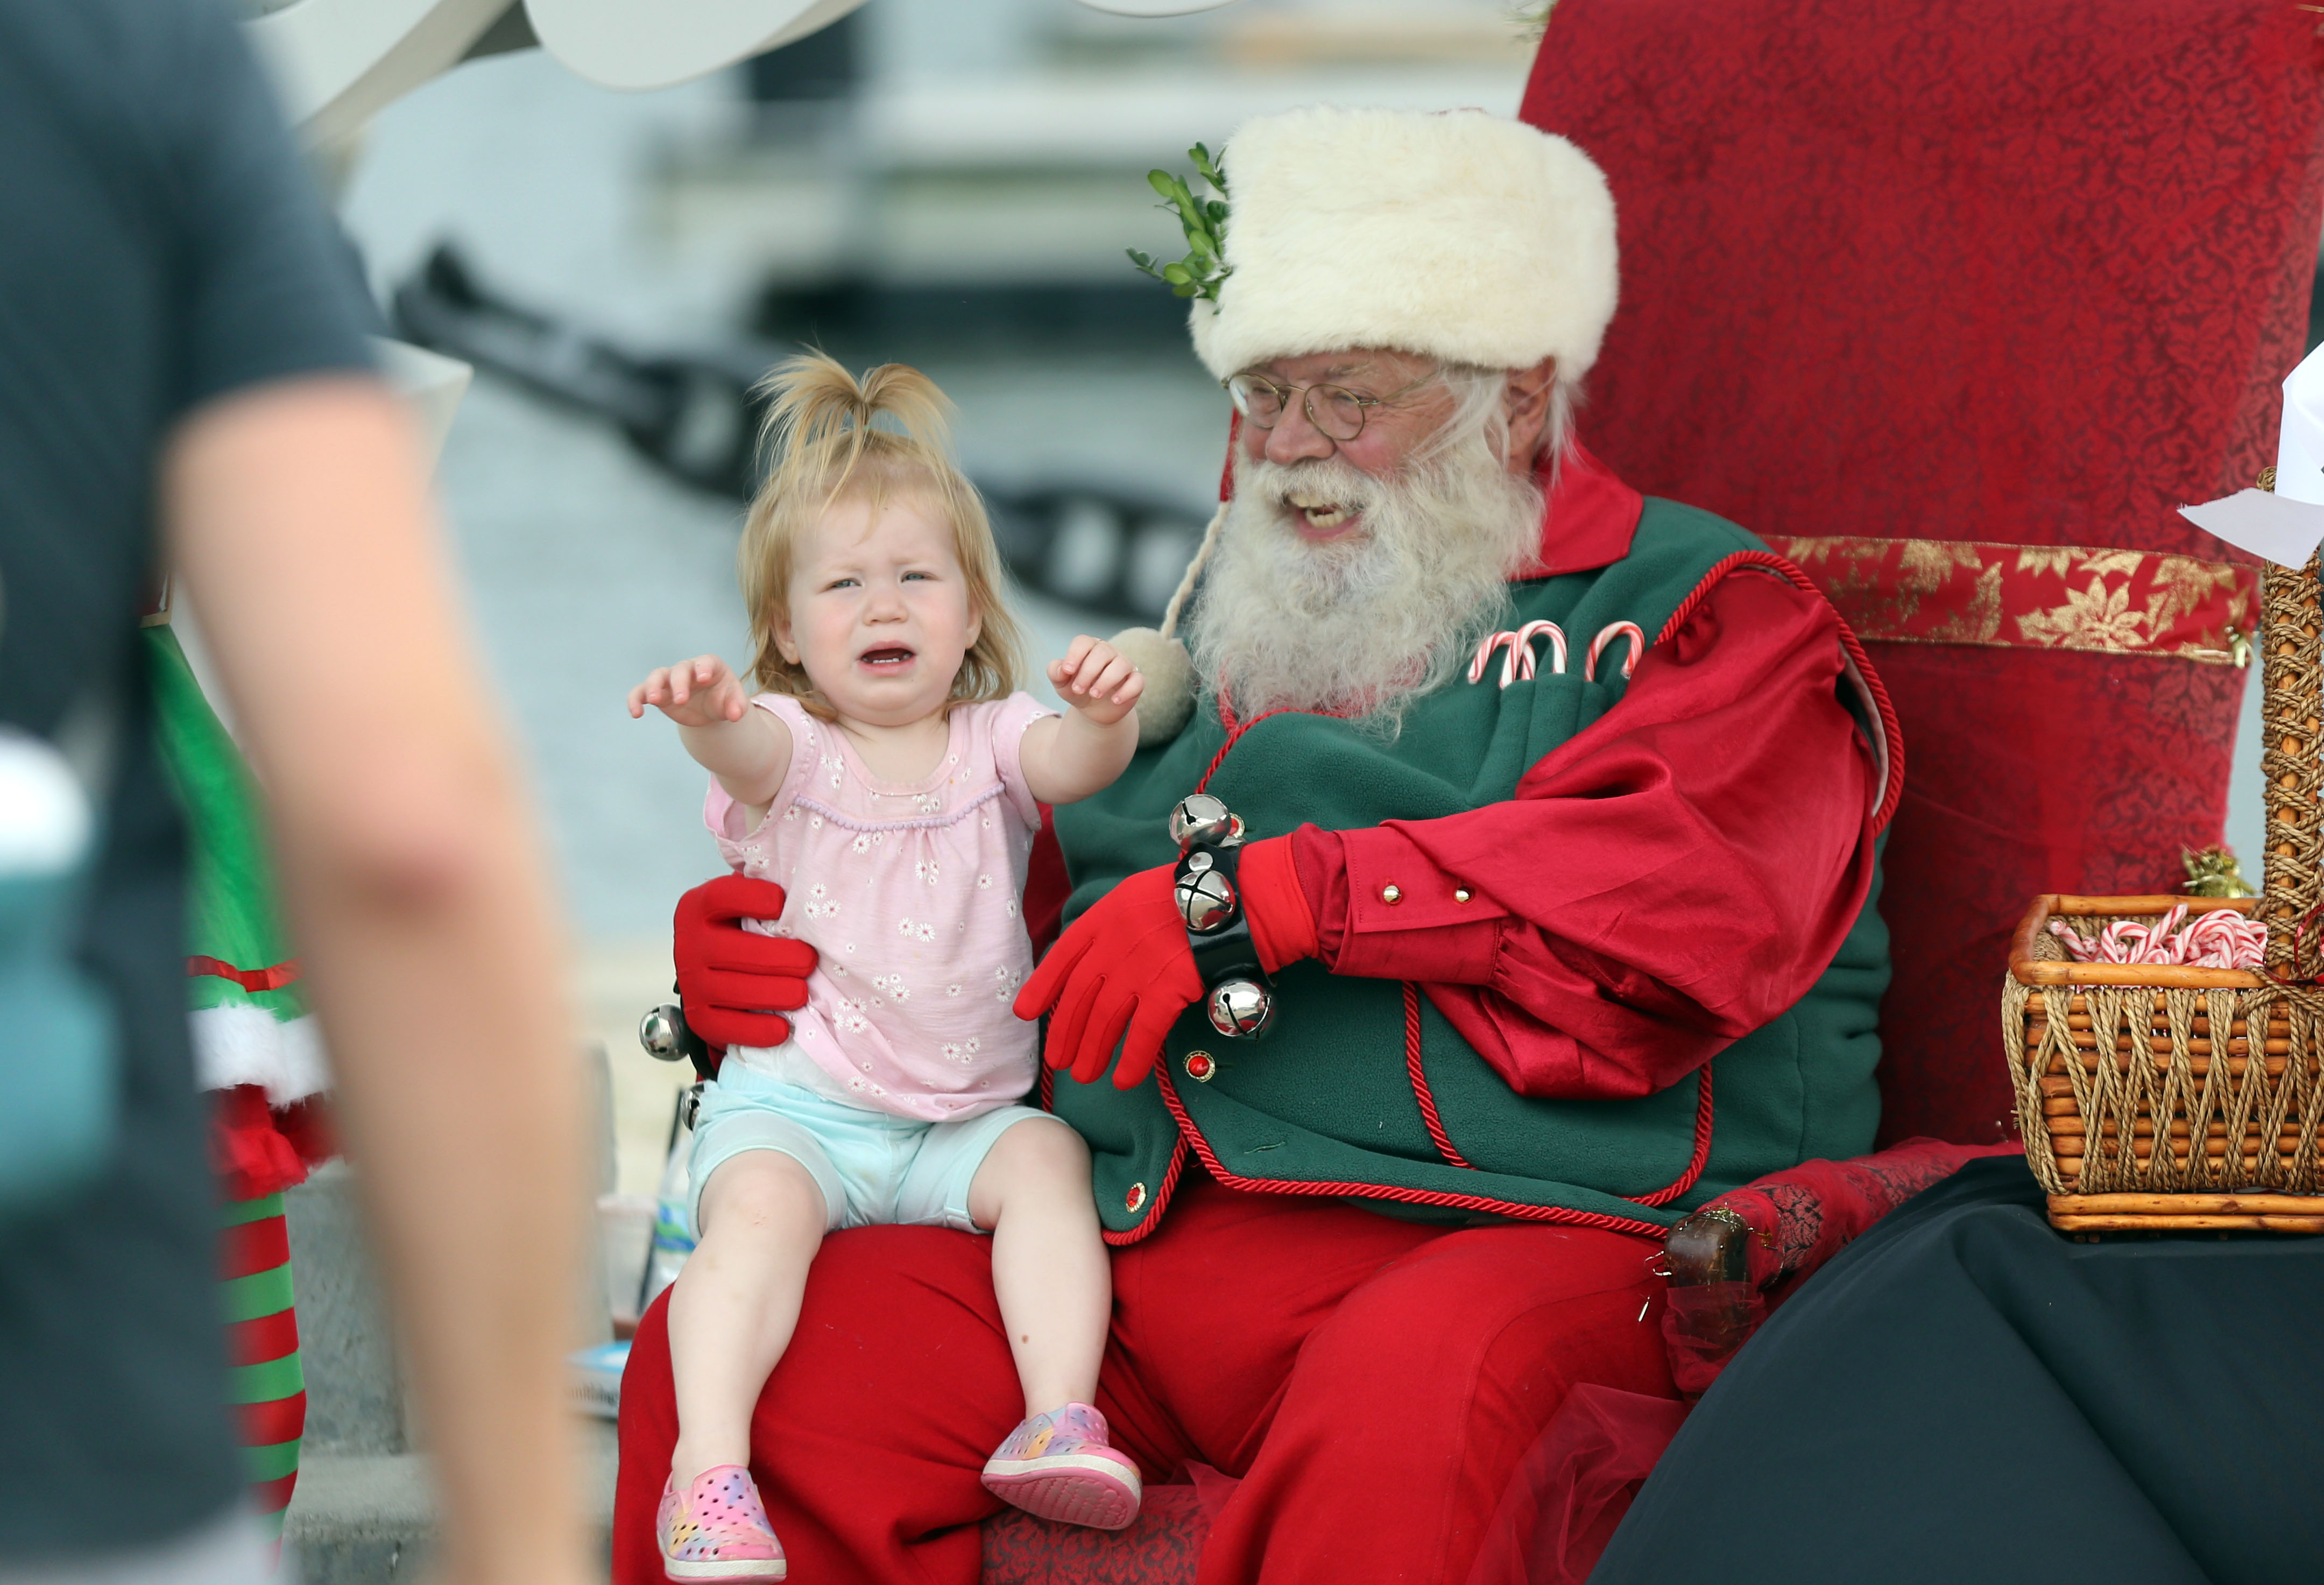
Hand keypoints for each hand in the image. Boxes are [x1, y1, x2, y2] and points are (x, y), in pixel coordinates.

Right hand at [629, 655, 749, 728]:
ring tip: (653, 701)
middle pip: (680, 670)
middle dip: (679, 683)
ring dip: (653, 686)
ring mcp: (670, 680)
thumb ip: (737, 706)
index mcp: (709, 666)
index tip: (702, 678)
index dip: (703, 668)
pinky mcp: (659, 694)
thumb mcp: (734, 702)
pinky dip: (636, 699)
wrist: (711, 708)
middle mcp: (688, 670)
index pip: (705, 662)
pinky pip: (642, 692)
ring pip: (657, 676)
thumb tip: (736, 715)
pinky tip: (636, 713)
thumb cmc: (724, 698)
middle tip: (681, 700)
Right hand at [674, 875, 816, 1049]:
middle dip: (778, 957)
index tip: (781, 903)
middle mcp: (689, 944)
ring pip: (734, 991)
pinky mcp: (699, 1019)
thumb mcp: (748, 903)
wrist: (715, 972)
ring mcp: (692, 983)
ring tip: (802, 993)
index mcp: (699, 907)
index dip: (752, 898)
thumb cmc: (745, 929)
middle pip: (734, 950)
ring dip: (774, 994)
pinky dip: (756, 1030)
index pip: (721, 896)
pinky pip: (727, 1027)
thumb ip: (767, 890)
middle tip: (809, 960)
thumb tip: (811, 875)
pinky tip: (783, 1029)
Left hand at [1013, 865, 1197, 1087]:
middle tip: (1057, 1061)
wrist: (1233, 899)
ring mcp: (1140, 968)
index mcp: (1106, 916)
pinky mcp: (1168, 990)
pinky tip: (1124, 1081)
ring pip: (1106, 1019)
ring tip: (1083, 1076)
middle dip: (1066, 1031)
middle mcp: (1115, 944)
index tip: (1026, 1012)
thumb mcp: (1140, 894)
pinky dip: (1132, 1060)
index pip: (1064, 956)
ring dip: (1093, 1051)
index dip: (1043, 986)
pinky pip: (1144, 1033)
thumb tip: (1104, 955)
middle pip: (1080, 996)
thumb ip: (1117, 923)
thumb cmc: (1193, 894)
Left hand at [1048, 636, 1143, 727]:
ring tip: (1094, 695)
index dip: (1075, 654)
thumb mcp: (1062, 683)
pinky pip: (1137, 681)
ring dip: (1106, 681)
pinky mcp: (1136, 681)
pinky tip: (1115, 701)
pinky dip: (1126, 691)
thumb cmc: (1079, 690)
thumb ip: (1056, 672)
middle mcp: (1109, 652)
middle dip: (1088, 672)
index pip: (1083, 642)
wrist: (1094, 710)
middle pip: (1102, 652)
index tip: (1067, 671)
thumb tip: (1062, 668)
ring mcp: (1124, 665)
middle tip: (1078, 689)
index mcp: (1089, 648)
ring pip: (1121, 665)